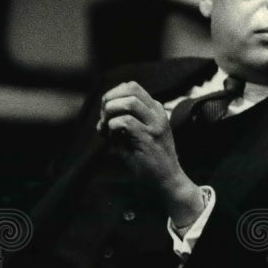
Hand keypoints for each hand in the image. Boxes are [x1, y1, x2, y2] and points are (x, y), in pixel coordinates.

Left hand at [98, 81, 203, 225]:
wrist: (166, 181)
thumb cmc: (148, 160)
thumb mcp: (135, 136)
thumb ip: (120, 123)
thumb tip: (100, 120)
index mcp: (155, 110)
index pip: (132, 87)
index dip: (113, 95)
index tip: (106, 113)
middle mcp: (157, 114)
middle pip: (130, 88)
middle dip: (110, 100)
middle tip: (104, 119)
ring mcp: (155, 125)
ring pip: (129, 102)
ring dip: (111, 113)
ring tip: (108, 128)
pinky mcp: (149, 138)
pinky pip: (125, 122)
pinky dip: (112, 127)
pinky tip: (113, 139)